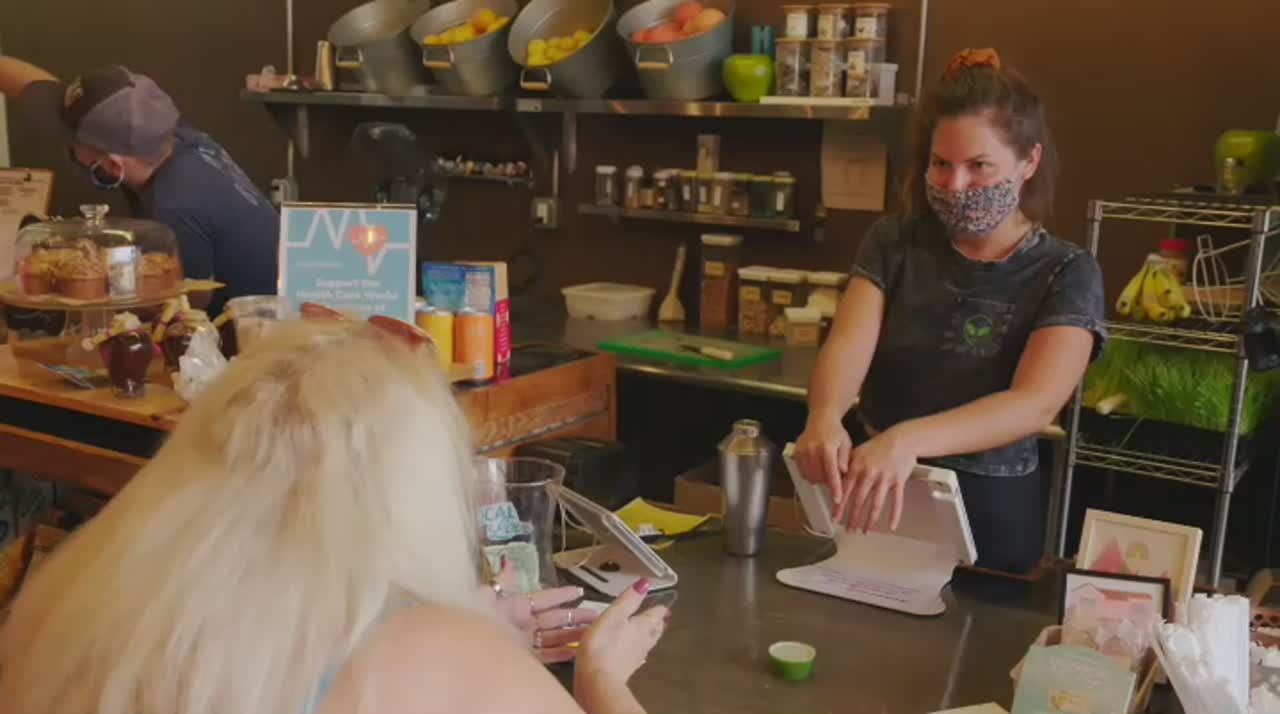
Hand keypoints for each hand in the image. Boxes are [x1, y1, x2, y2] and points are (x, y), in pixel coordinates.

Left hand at [485, 556, 600, 663]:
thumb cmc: (474, 620)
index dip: (562, 595)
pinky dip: (563, 654)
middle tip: (597, 615)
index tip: (580, 592)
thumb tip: (507, 560)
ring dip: (574, 634)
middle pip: (556, 619)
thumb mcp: (485, 597)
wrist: (465, 649)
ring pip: (556, 637)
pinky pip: (548, 656)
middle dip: (576, 616)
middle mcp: (525, 624)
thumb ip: (501, 581)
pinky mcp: (526, 659)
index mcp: (517, 607)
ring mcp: (527, 642)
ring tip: (593, 633)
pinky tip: (577, 653)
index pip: (545, 599)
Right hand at [576, 579, 668, 686]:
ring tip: (649, 631)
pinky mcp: (629, 668)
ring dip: (650, 635)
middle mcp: (645, 640)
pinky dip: (639, 649)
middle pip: (655, 629)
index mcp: (642, 625)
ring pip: (649, 642)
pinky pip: (638, 655)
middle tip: (658, 617)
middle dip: (656, 622)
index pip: (656, 613)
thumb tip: (646, 583)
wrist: (598, 681)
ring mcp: (638, 656)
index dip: (659, 607)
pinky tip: (635, 651)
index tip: (662, 604)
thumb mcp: (613, 615)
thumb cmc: (603, 644)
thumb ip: (629, 599)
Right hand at [794, 418, 852, 501]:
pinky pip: (802, 472)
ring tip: (824, 471)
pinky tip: (816, 467)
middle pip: (819, 477)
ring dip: (818, 479)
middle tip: (833, 477)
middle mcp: (813, 450)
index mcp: (827, 448)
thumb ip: (844, 458)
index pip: (831, 473)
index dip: (835, 488)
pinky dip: (809, 474)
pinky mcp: (796, 453)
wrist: (820, 419)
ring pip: (810, 476)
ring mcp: (802, 451)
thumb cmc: (836, 433)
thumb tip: (843, 472)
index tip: (837, 500)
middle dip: (827, 482)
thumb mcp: (846, 443)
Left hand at [834, 427, 916, 532]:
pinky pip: (896, 501)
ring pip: (875, 504)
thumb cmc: (878, 445)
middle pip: (859, 501)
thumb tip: (835, 481)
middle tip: (849, 530)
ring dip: (869, 520)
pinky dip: (895, 514)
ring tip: (865, 532)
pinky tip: (891, 526)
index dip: (839, 506)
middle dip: (853, 518)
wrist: (901, 439)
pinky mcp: (899, 481)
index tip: (835, 518)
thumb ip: (846, 466)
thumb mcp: (858, 452)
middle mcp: (869, 474)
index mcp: (857, 468)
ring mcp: (884, 479)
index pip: (845, 491)